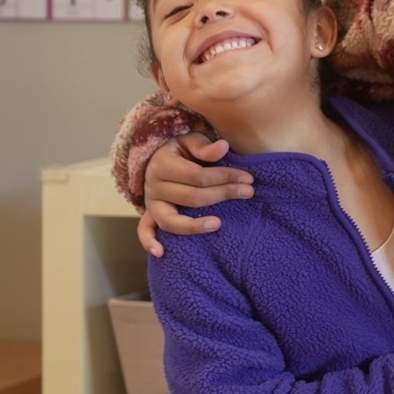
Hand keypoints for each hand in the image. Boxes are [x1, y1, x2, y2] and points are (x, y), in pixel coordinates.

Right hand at [139, 133, 252, 255]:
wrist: (157, 157)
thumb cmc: (181, 149)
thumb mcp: (190, 140)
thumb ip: (205, 146)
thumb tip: (223, 146)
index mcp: (164, 164)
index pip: (198, 175)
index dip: (225, 177)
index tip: (248, 179)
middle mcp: (154, 185)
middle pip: (191, 197)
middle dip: (223, 195)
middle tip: (248, 193)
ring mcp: (151, 203)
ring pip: (170, 219)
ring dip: (194, 225)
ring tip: (218, 224)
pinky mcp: (150, 214)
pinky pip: (145, 231)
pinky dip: (149, 242)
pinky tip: (162, 252)